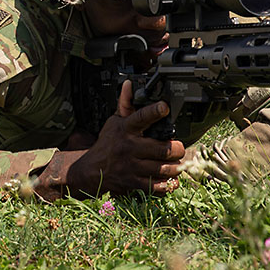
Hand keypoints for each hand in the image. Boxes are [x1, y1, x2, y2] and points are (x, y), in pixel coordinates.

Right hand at [34, 80, 185, 199]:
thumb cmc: (107, 144)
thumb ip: (126, 105)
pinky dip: (167, 184)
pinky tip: (169, 179)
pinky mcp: (133, 183)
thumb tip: (129, 84)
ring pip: (164, 168)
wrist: (91, 171)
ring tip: (177, 163)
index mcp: (125, 129)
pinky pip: (157, 186)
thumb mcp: (114, 122)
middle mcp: (129, 147)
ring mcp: (131, 167)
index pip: (140, 117)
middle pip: (163, 149)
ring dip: (175, 167)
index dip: (154, 112)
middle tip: (179, 148)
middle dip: (177, 149)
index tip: (165, 107)